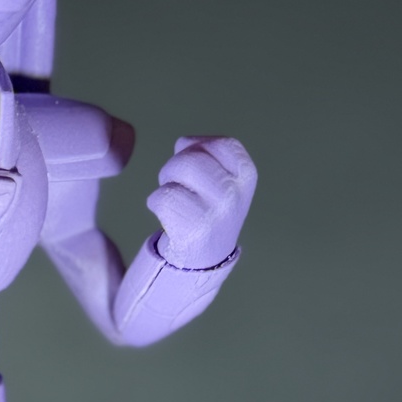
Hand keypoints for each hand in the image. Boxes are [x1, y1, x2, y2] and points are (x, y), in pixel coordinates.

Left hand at [146, 137, 256, 268]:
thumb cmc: (207, 209)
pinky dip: (155, 203)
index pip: (220, 144)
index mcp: (246, 175)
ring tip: (174, 200)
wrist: (204, 258)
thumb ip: (206, 154)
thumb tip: (183, 143)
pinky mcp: (193, 229)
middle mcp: (235, 192)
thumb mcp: (221, 178)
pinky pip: (162, 197)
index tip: (197, 168)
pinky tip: (168, 217)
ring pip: (176, 171)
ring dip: (165, 183)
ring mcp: (216, 211)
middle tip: (176, 184)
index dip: (199, 149)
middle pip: (191, 157)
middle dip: (175, 166)